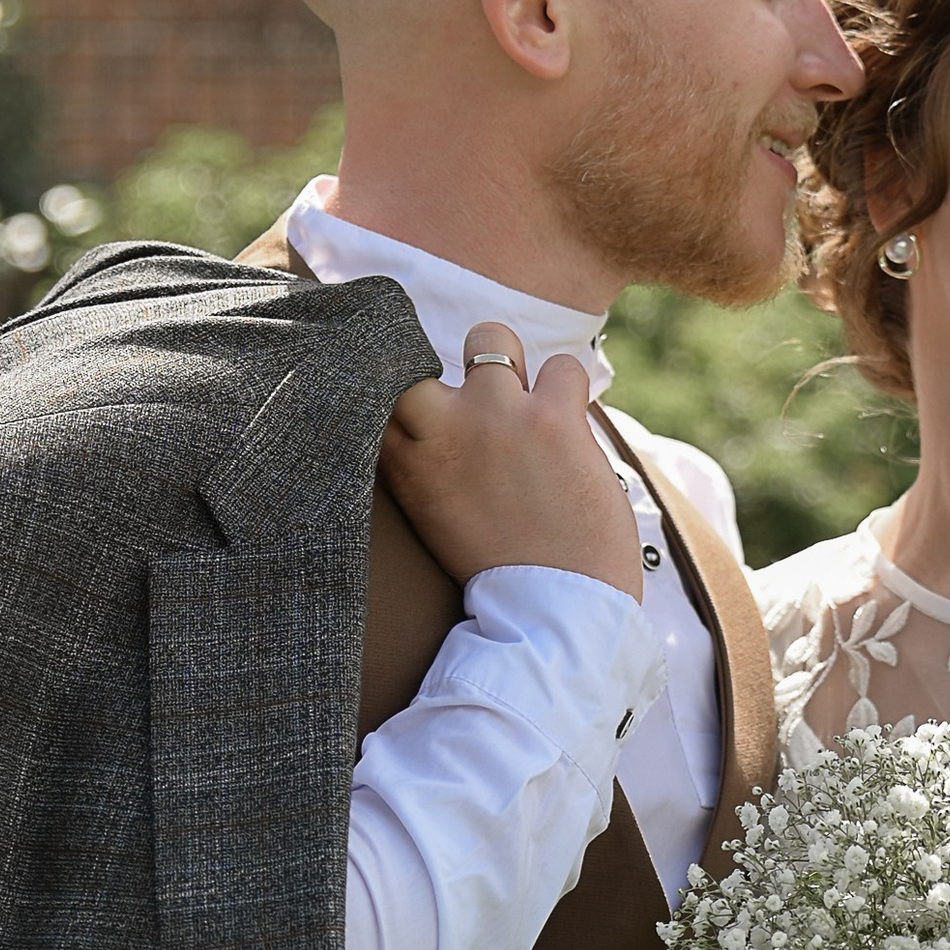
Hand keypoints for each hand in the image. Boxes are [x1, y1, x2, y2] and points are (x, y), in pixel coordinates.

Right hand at [379, 327, 643, 598]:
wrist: (555, 612)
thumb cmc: (498, 569)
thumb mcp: (434, 512)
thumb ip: (425, 458)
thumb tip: (432, 402)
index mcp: (403, 461)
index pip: (377, 385)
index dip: (395, 378)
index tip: (416, 390)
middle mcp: (440, 429)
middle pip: (414, 353)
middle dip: (441, 369)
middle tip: (477, 402)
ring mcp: (495, 417)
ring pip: (491, 338)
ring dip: (513, 368)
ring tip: (529, 415)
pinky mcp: (552, 419)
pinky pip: (566, 366)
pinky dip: (571, 394)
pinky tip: (571, 433)